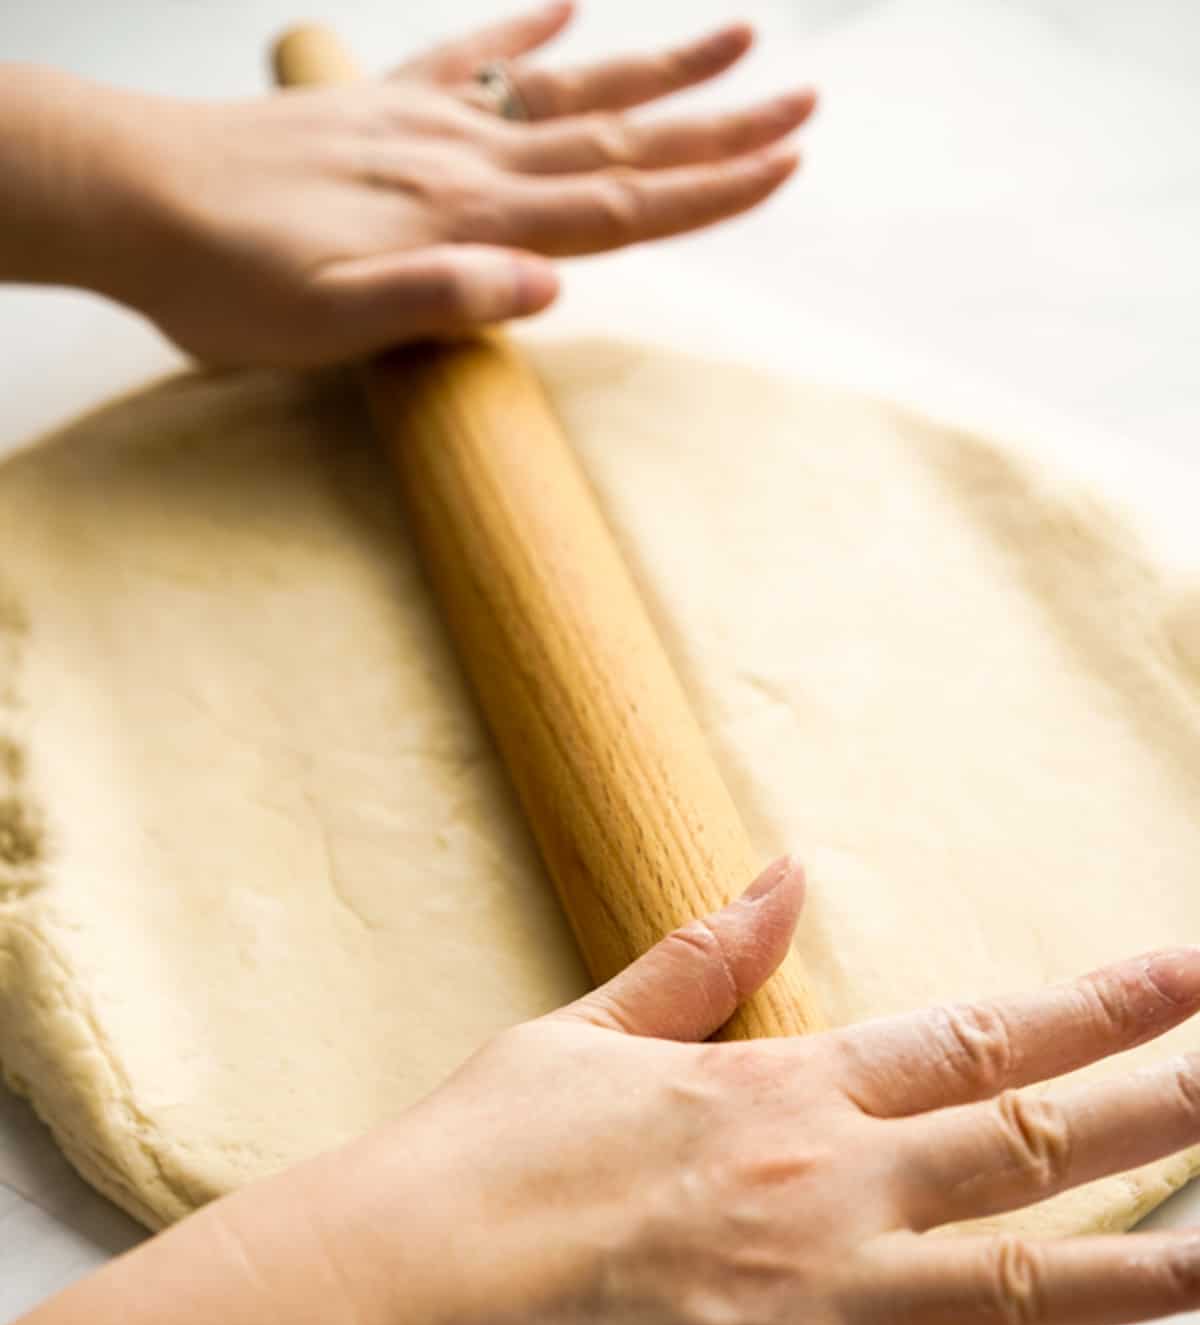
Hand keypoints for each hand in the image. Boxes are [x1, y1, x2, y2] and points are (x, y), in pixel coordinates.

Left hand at [80, 4, 812, 365]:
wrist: (130, 197)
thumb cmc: (224, 279)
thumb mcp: (327, 322)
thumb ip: (438, 298)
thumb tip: (551, 283)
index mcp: (461, 217)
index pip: (611, 203)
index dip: (705, 190)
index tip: (785, 164)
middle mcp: (459, 159)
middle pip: (614, 138)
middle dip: (717, 127)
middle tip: (804, 99)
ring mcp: (424, 123)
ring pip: (564, 89)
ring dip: (655, 68)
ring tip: (735, 36)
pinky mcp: (381, 106)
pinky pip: (470, 56)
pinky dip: (526, 28)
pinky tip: (572, 0)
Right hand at [305, 858, 1199, 1324]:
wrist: (395, 1294)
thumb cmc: (475, 1162)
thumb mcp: (583, 1035)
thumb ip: (698, 963)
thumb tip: (782, 875)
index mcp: (780, 1091)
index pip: (975, 1036)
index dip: (1095, 1005)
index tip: (1184, 974)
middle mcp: (827, 1186)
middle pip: (1030, 1142)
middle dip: (1162, 1107)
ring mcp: (817, 1299)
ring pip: (1020, 1284)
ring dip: (1146, 1271)